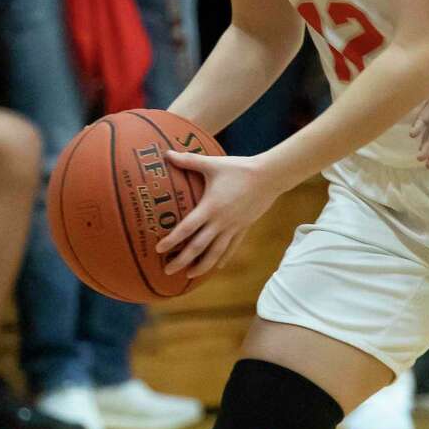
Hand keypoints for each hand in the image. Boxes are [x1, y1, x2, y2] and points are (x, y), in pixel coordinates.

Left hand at [155, 151, 280, 277]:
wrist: (270, 176)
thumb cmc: (239, 168)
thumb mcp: (213, 164)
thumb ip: (189, 161)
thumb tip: (167, 153)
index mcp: (210, 207)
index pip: (187, 228)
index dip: (172, 240)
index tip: (159, 249)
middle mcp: (221, 221)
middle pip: (198, 247)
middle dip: (181, 260)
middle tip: (167, 270)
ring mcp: (234, 227)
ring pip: (215, 252)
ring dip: (201, 266)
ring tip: (188, 275)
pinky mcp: (244, 227)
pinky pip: (232, 247)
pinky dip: (222, 258)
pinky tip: (216, 267)